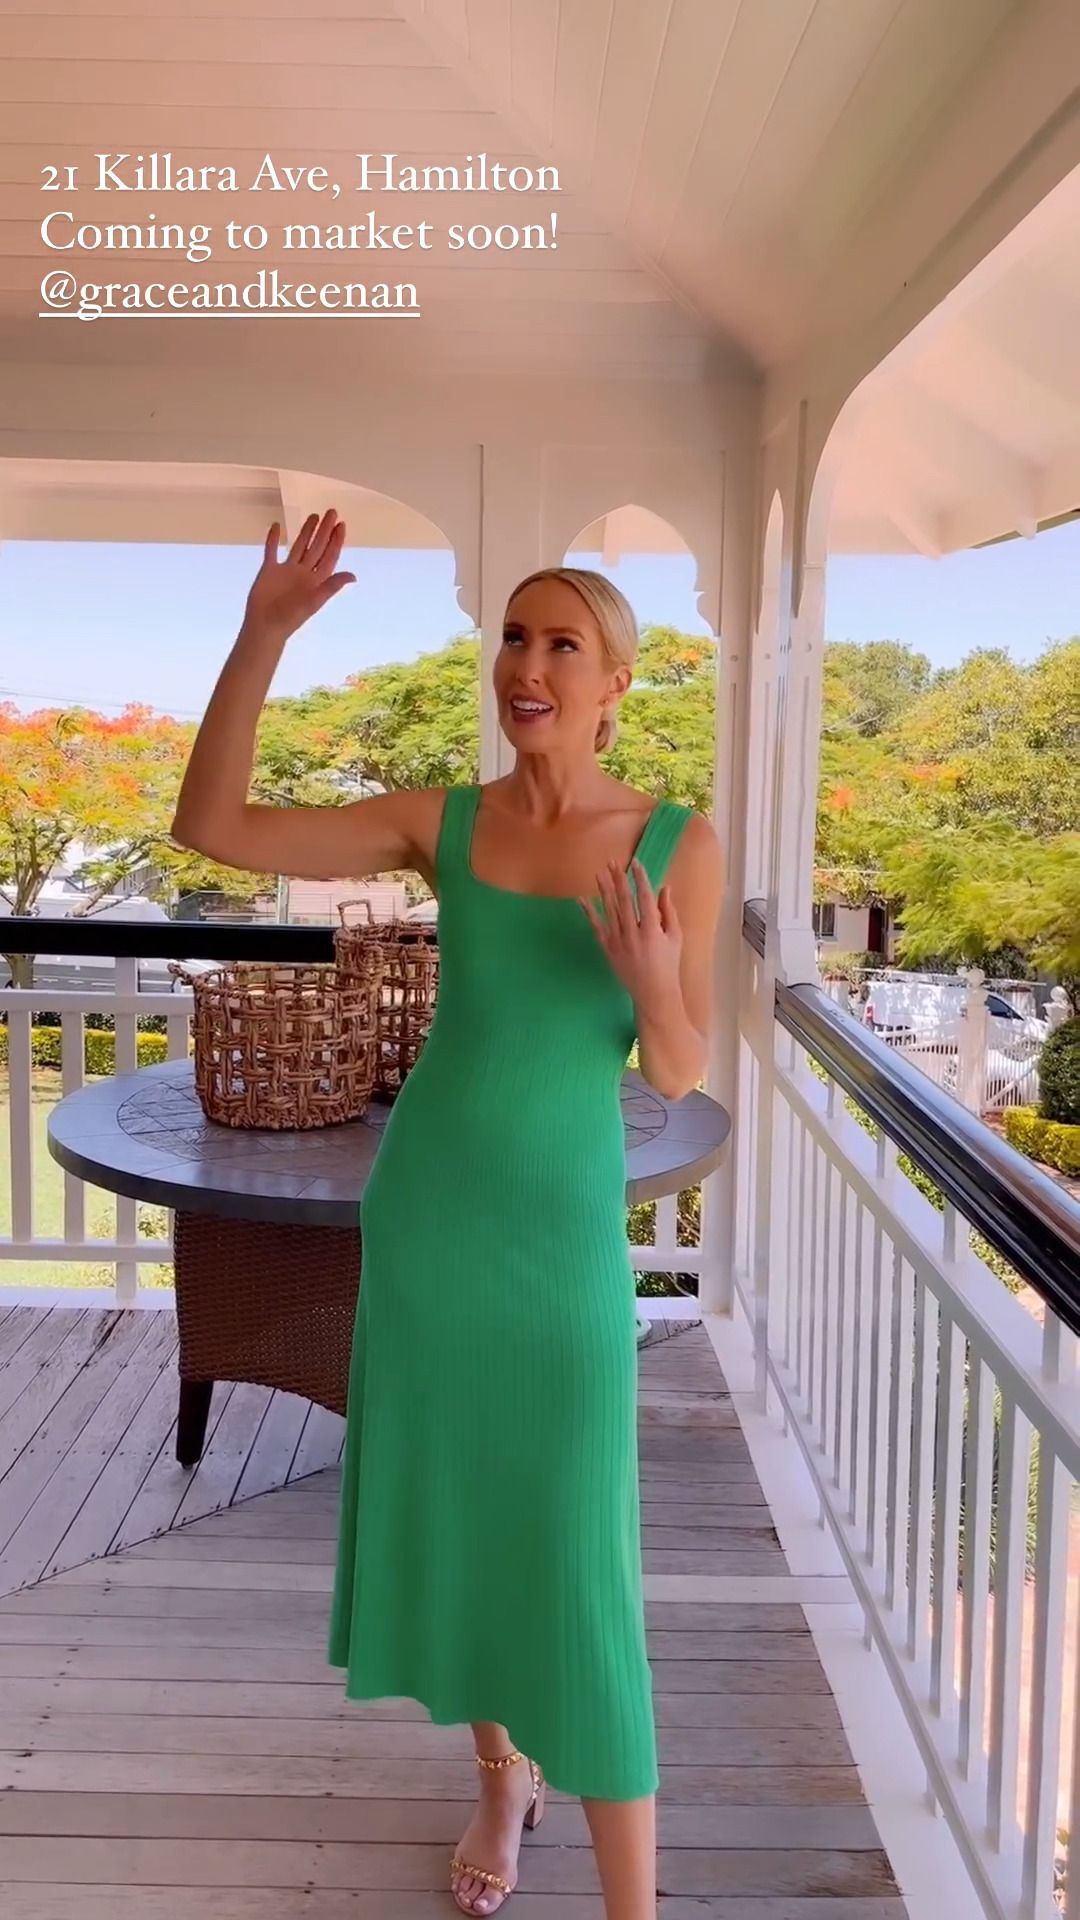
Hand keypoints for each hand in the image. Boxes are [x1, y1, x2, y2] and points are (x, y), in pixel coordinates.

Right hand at [243, 510, 355, 644]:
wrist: (265, 626)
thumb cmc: (291, 618)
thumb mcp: (314, 601)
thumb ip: (331, 586)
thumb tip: (353, 576)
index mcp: (316, 580)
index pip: (329, 557)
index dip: (336, 541)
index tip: (341, 525)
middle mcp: (303, 573)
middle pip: (316, 547)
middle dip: (324, 531)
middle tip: (332, 512)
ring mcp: (286, 571)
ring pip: (298, 546)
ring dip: (306, 532)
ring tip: (313, 516)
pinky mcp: (269, 570)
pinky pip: (271, 551)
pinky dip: (272, 539)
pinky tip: (276, 526)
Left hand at [581, 859, 682, 1015]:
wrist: (653, 992)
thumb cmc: (668, 964)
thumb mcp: (675, 937)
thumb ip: (668, 912)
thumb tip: (664, 888)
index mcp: (653, 930)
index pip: (645, 898)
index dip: (640, 880)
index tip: (635, 864)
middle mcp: (633, 934)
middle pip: (624, 901)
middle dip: (618, 880)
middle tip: (613, 863)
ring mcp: (618, 942)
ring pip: (609, 911)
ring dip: (604, 891)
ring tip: (600, 874)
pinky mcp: (608, 950)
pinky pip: (597, 928)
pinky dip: (589, 913)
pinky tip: (583, 900)